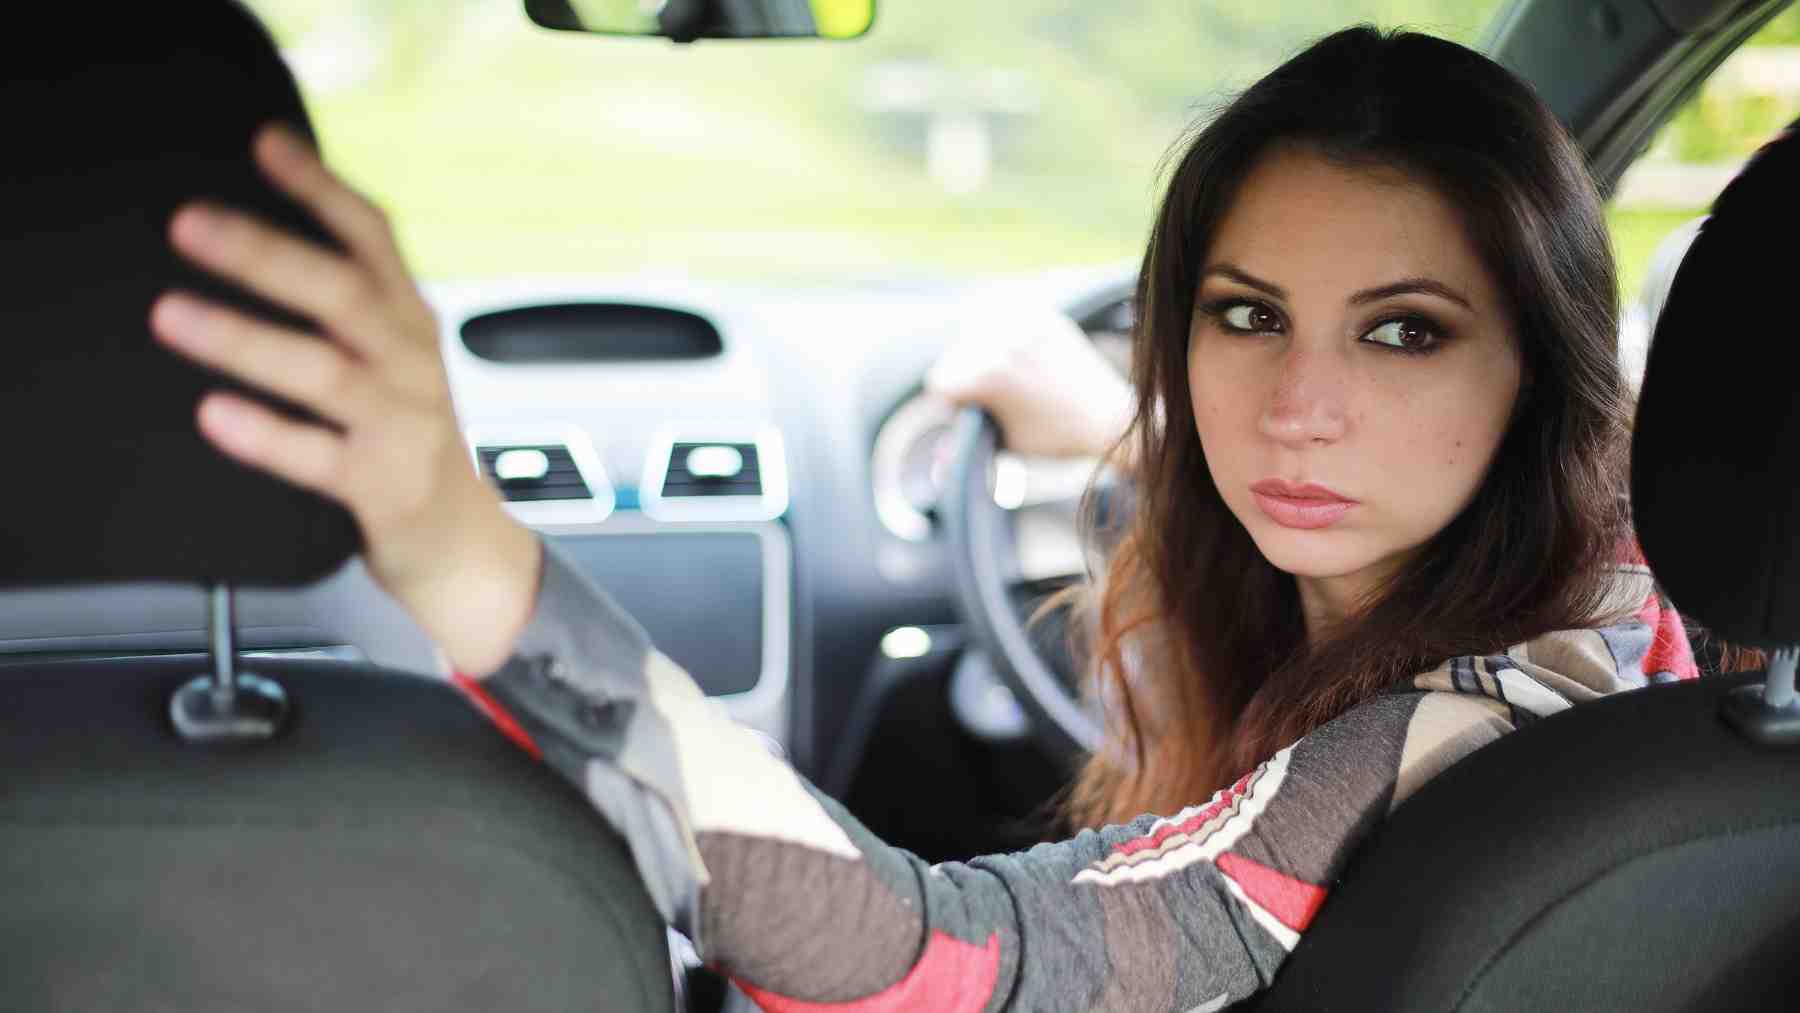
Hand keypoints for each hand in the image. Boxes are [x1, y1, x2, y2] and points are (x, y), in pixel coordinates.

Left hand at [150, 122, 540, 677]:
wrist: (464, 545)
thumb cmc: (410, 441)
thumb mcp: (396, 358)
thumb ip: (351, 303)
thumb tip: (258, 232)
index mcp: (411, 321)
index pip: (374, 237)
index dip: (322, 188)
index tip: (265, 144)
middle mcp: (412, 363)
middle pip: (344, 294)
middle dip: (264, 253)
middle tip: (190, 224)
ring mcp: (403, 425)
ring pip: (325, 372)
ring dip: (245, 338)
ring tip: (172, 315)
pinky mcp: (386, 487)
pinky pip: (321, 457)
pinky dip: (267, 436)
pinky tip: (215, 415)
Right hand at [925, 301, 1135, 461]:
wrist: (1109, 418)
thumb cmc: (1055, 438)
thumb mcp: (1005, 444)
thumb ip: (967, 443)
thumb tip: (936, 459)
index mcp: (988, 375)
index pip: (939, 381)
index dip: (950, 403)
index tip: (969, 412)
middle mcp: (1003, 342)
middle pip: (954, 355)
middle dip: (964, 376)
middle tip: (990, 396)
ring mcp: (1024, 324)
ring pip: (974, 327)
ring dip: (978, 347)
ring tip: (1002, 370)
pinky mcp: (1043, 315)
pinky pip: (1004, 310)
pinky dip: (1001, 326)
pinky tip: (1014, 347)